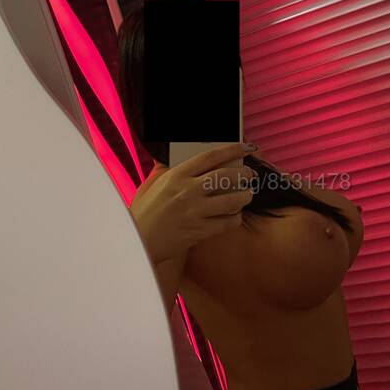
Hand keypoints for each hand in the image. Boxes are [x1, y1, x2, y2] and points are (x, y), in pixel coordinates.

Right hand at [129, 142, 256, 262]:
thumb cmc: (144, 213)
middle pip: (226, 177)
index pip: (211, 156)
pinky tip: (234, 215)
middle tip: (250, 175)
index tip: (246, 148)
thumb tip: (173, 155)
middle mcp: (188, 191)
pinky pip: (226, 222)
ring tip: (247, 195)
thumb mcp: (152, 184)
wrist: (139, 242)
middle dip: (244, 174)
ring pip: (232, 200)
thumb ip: (165, 169)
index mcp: (177, 176)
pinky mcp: (199, 231)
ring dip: (244, 196)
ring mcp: (195, 212)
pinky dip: (235, 218)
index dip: (232, 149)